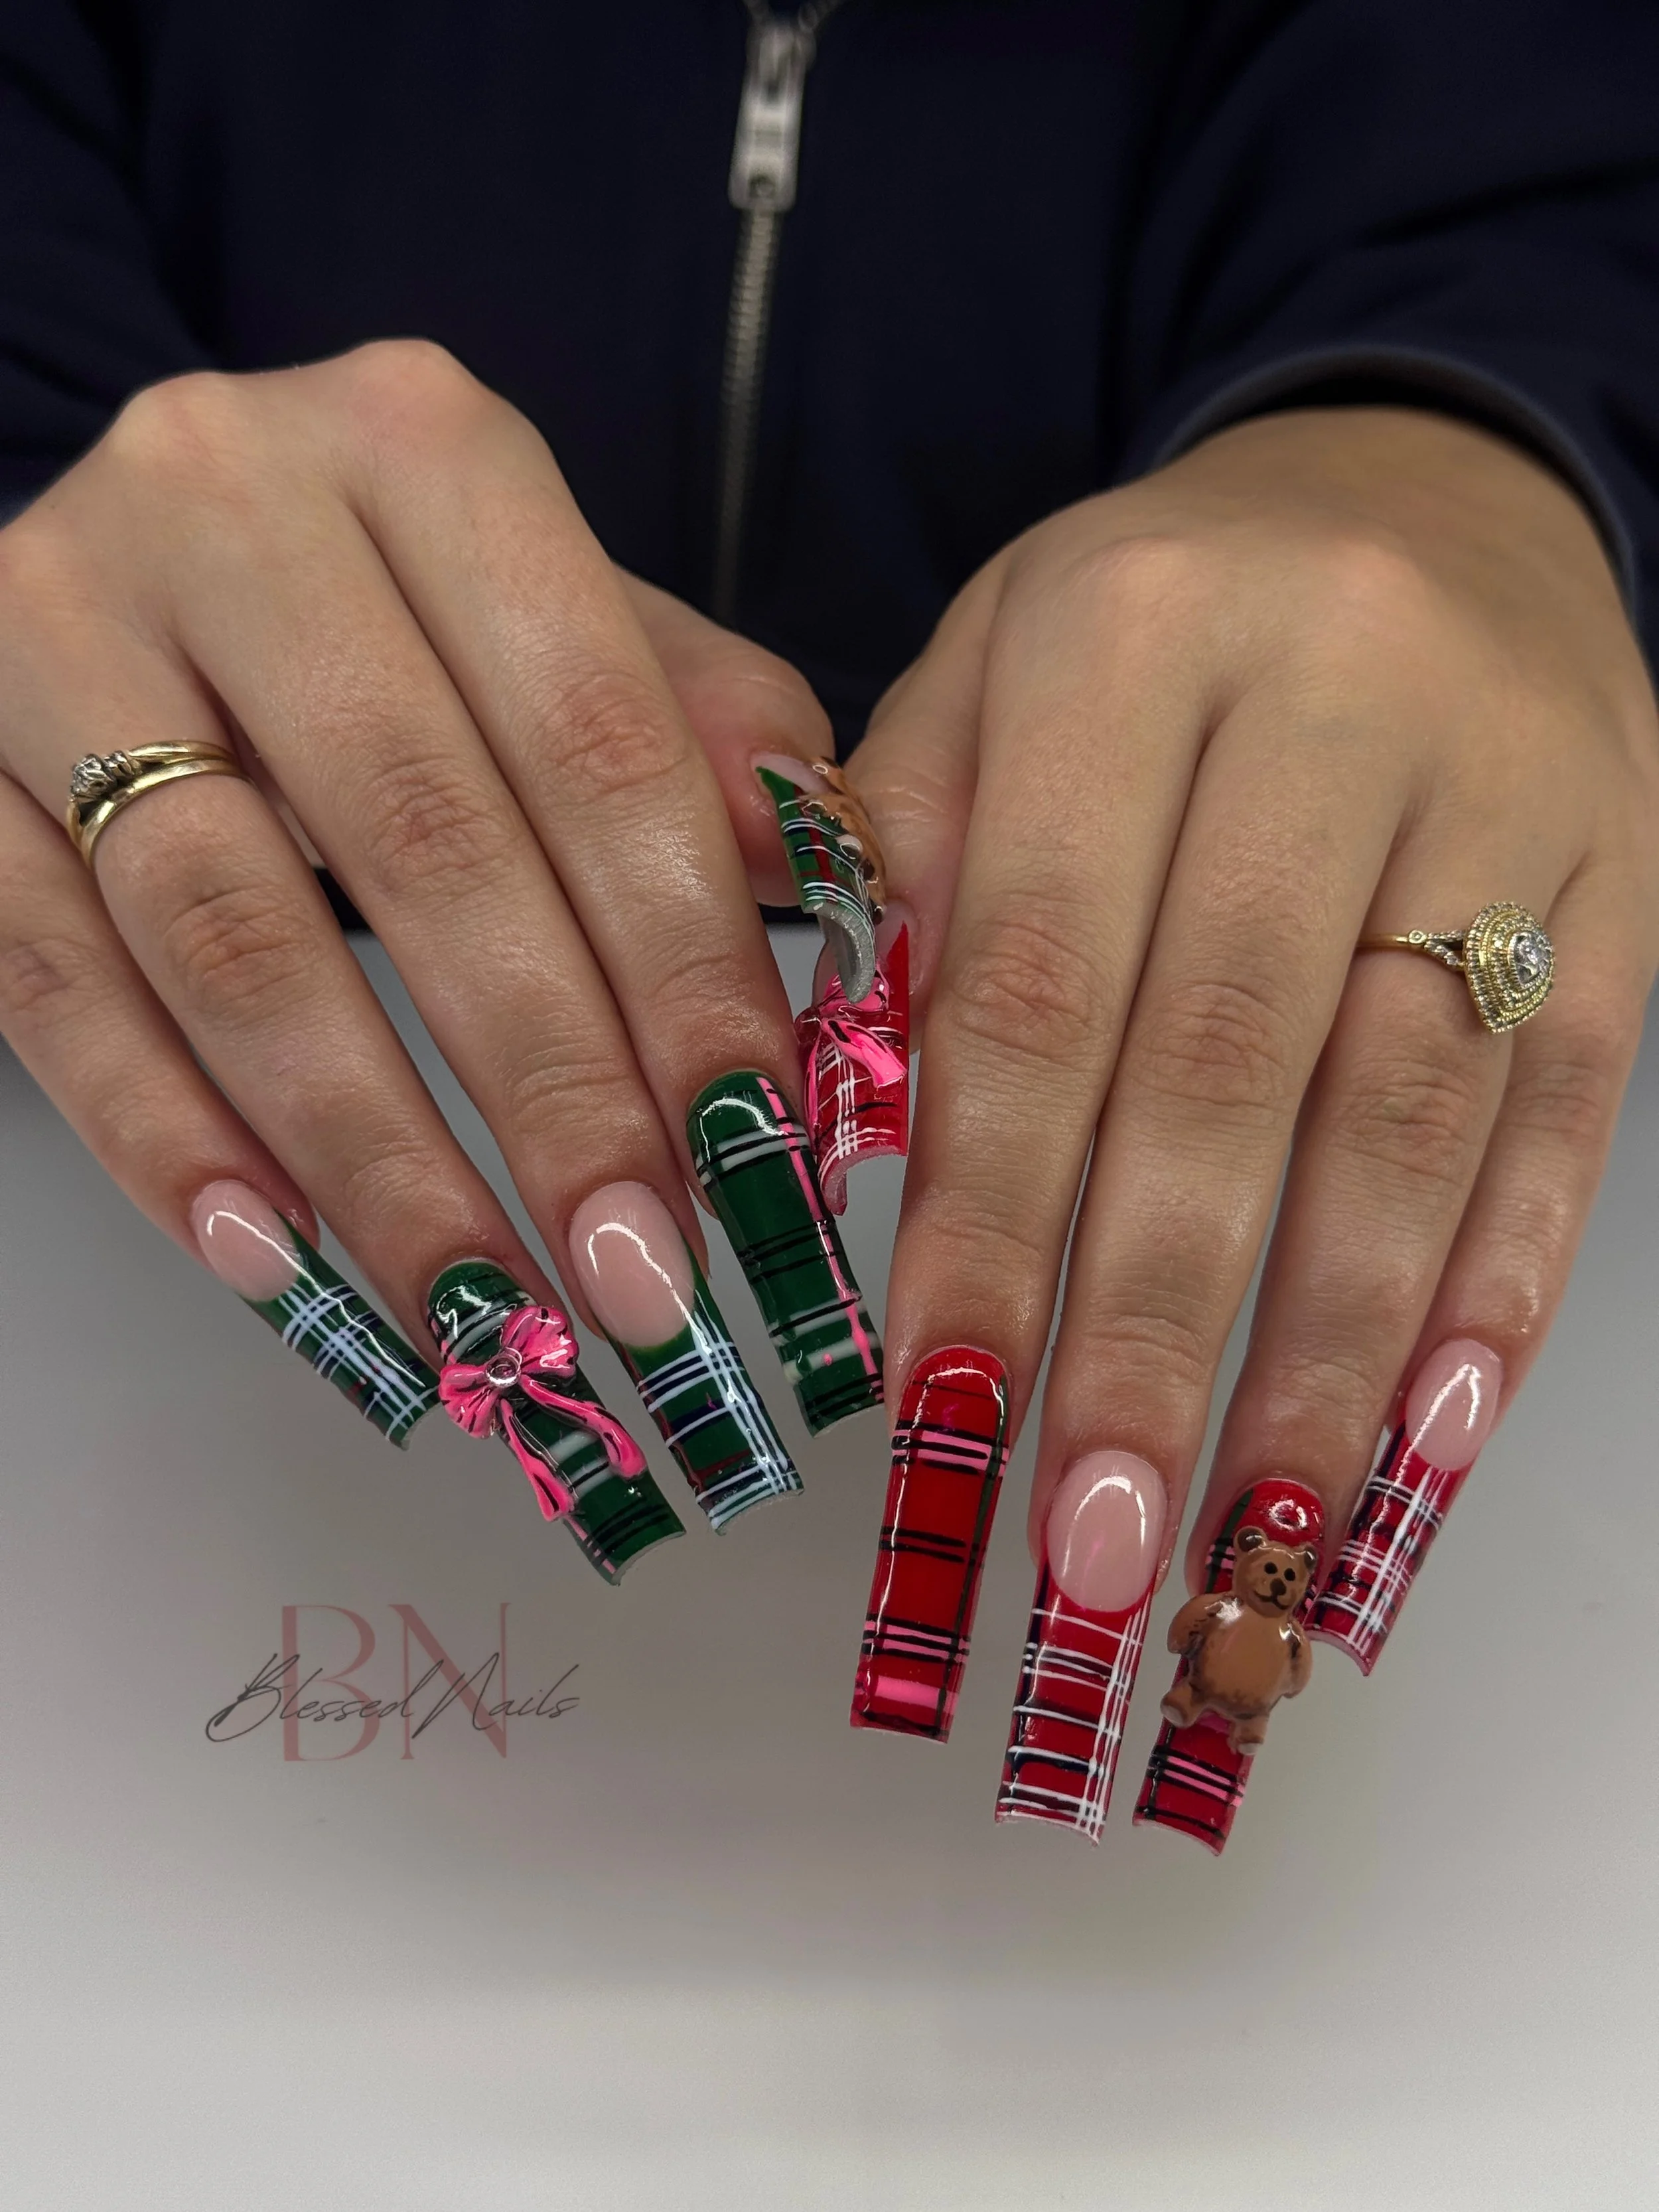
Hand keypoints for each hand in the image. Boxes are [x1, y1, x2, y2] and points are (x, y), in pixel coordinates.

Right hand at [0, 342, 854, 1511]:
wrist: (134, 542)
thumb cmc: (383, 600)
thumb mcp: (553, 609)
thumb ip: (692, 727)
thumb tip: (828, 884)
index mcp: (425, 446)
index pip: (597, 740)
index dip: (683, 962)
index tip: (752, 1148)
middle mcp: (229, 500)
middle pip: (424, 845)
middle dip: (547, 1089)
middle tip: (637, 1275)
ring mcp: (58, 625)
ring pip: (233, 934)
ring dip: (371, 1154)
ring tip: (481, 1313)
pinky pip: (52, 981)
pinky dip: (167, 1139)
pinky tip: (274, 1264)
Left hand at [850, 406, 1658, 1769]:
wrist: (1423, 495)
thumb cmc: (1156, 626)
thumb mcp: (982, 678)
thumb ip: (904, 878)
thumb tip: (844, 1137)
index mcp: (1120, 636)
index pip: (1035, 974)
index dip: (987, 1208)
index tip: (936, 1406)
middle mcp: (1327, 698)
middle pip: (1227, 1062)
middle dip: (1154, 1325)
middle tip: (1092, 1546)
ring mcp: (1508, 786)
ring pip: (1409, 1109)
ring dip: (1327, 1354)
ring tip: (1252, 1546)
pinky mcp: (1629, 868)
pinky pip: (1568, 1102)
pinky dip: (1498, 1282)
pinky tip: (1430, 1434)